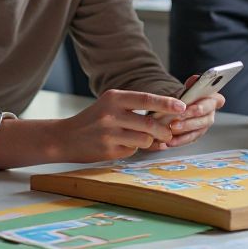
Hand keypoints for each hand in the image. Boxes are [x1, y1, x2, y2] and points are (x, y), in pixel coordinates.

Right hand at [59, 89, 185, 161]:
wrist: (66, 137)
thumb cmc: (93, 119)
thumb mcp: (110, 105)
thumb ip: (134, 108)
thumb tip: (165, 116)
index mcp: (114, 98)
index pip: (146, 98)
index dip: (166, 103)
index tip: (182, 107)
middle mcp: (111, 114)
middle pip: (150, 124)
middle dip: (164, 130)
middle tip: (168, 133)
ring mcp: (109, 134)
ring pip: (144, 140)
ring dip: (148, 141)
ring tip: (138, 138)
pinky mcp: (108, 151)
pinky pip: (133, 151)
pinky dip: (133, 149)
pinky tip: (121, 145)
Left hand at [165, 74, 223, 148]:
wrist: (179, 105)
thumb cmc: (186, 97)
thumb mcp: (188, 89)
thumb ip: (192, 85)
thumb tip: (195, 79)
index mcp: (213, 99)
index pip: (216, 102)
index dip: (202, 105)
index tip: (189, 108)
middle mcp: (211, 113)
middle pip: (204, 118)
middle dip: (189, 120)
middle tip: (176, 121)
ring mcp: (204, 125)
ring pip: (197, 131)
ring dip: (184, 131)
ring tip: (171, 129)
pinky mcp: (197, 134)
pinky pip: (190, 139)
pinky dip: (180, 141)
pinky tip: (170, 141)